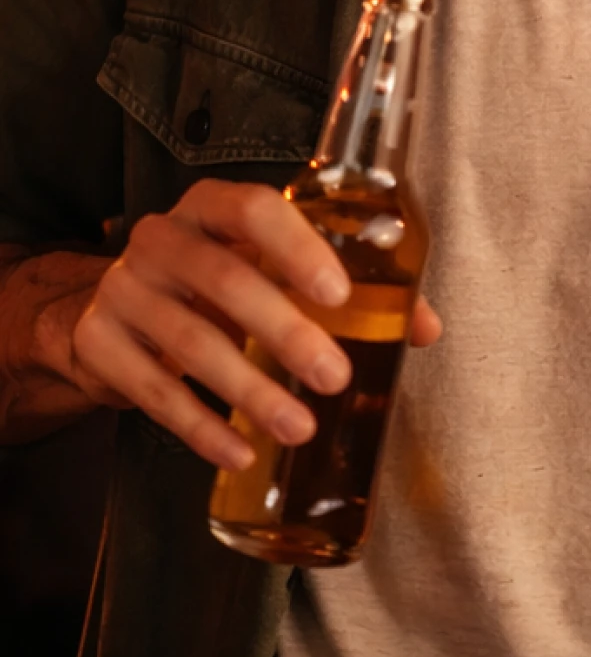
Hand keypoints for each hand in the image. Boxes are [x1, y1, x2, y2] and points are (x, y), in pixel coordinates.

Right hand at [68, 179, 440, 471]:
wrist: (112, 309)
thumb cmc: (217, 281)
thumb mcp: (270, 270)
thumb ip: (350, 291)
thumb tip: (425, 328)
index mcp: (213, 205)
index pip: (256, 209)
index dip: (297, 248)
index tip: (340, 295)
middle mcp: (163, 237)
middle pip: (226, 280)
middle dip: (285, 333)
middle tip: (334, 377)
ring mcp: (124, 289)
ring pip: (191, 342)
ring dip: (250, 391)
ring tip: (299, 427)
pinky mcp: (99, 344)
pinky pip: (153, 391)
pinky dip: (201, 426)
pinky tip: (240, 452)